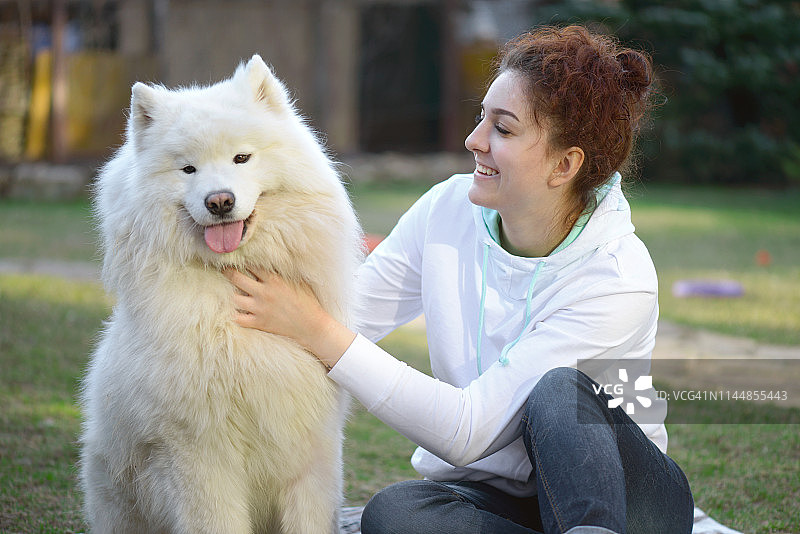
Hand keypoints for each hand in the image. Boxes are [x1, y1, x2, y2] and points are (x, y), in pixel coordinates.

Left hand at [223, 268, 354, 369]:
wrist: (312, 326)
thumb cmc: (308, 302)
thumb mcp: (300, 281)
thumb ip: (285, 271)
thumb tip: (276, 259)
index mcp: (274, 280)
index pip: (251, 264)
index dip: (242, 260)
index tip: (237, 257)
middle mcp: (264, 292)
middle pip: (236, 278)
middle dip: (228, 272)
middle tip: (224, 270)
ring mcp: (260, 309)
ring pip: (234, 298)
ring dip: (228, 293)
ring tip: (226, 290)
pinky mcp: (259, 323)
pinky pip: (238, 318)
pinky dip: (233, 314)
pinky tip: (231, 310)